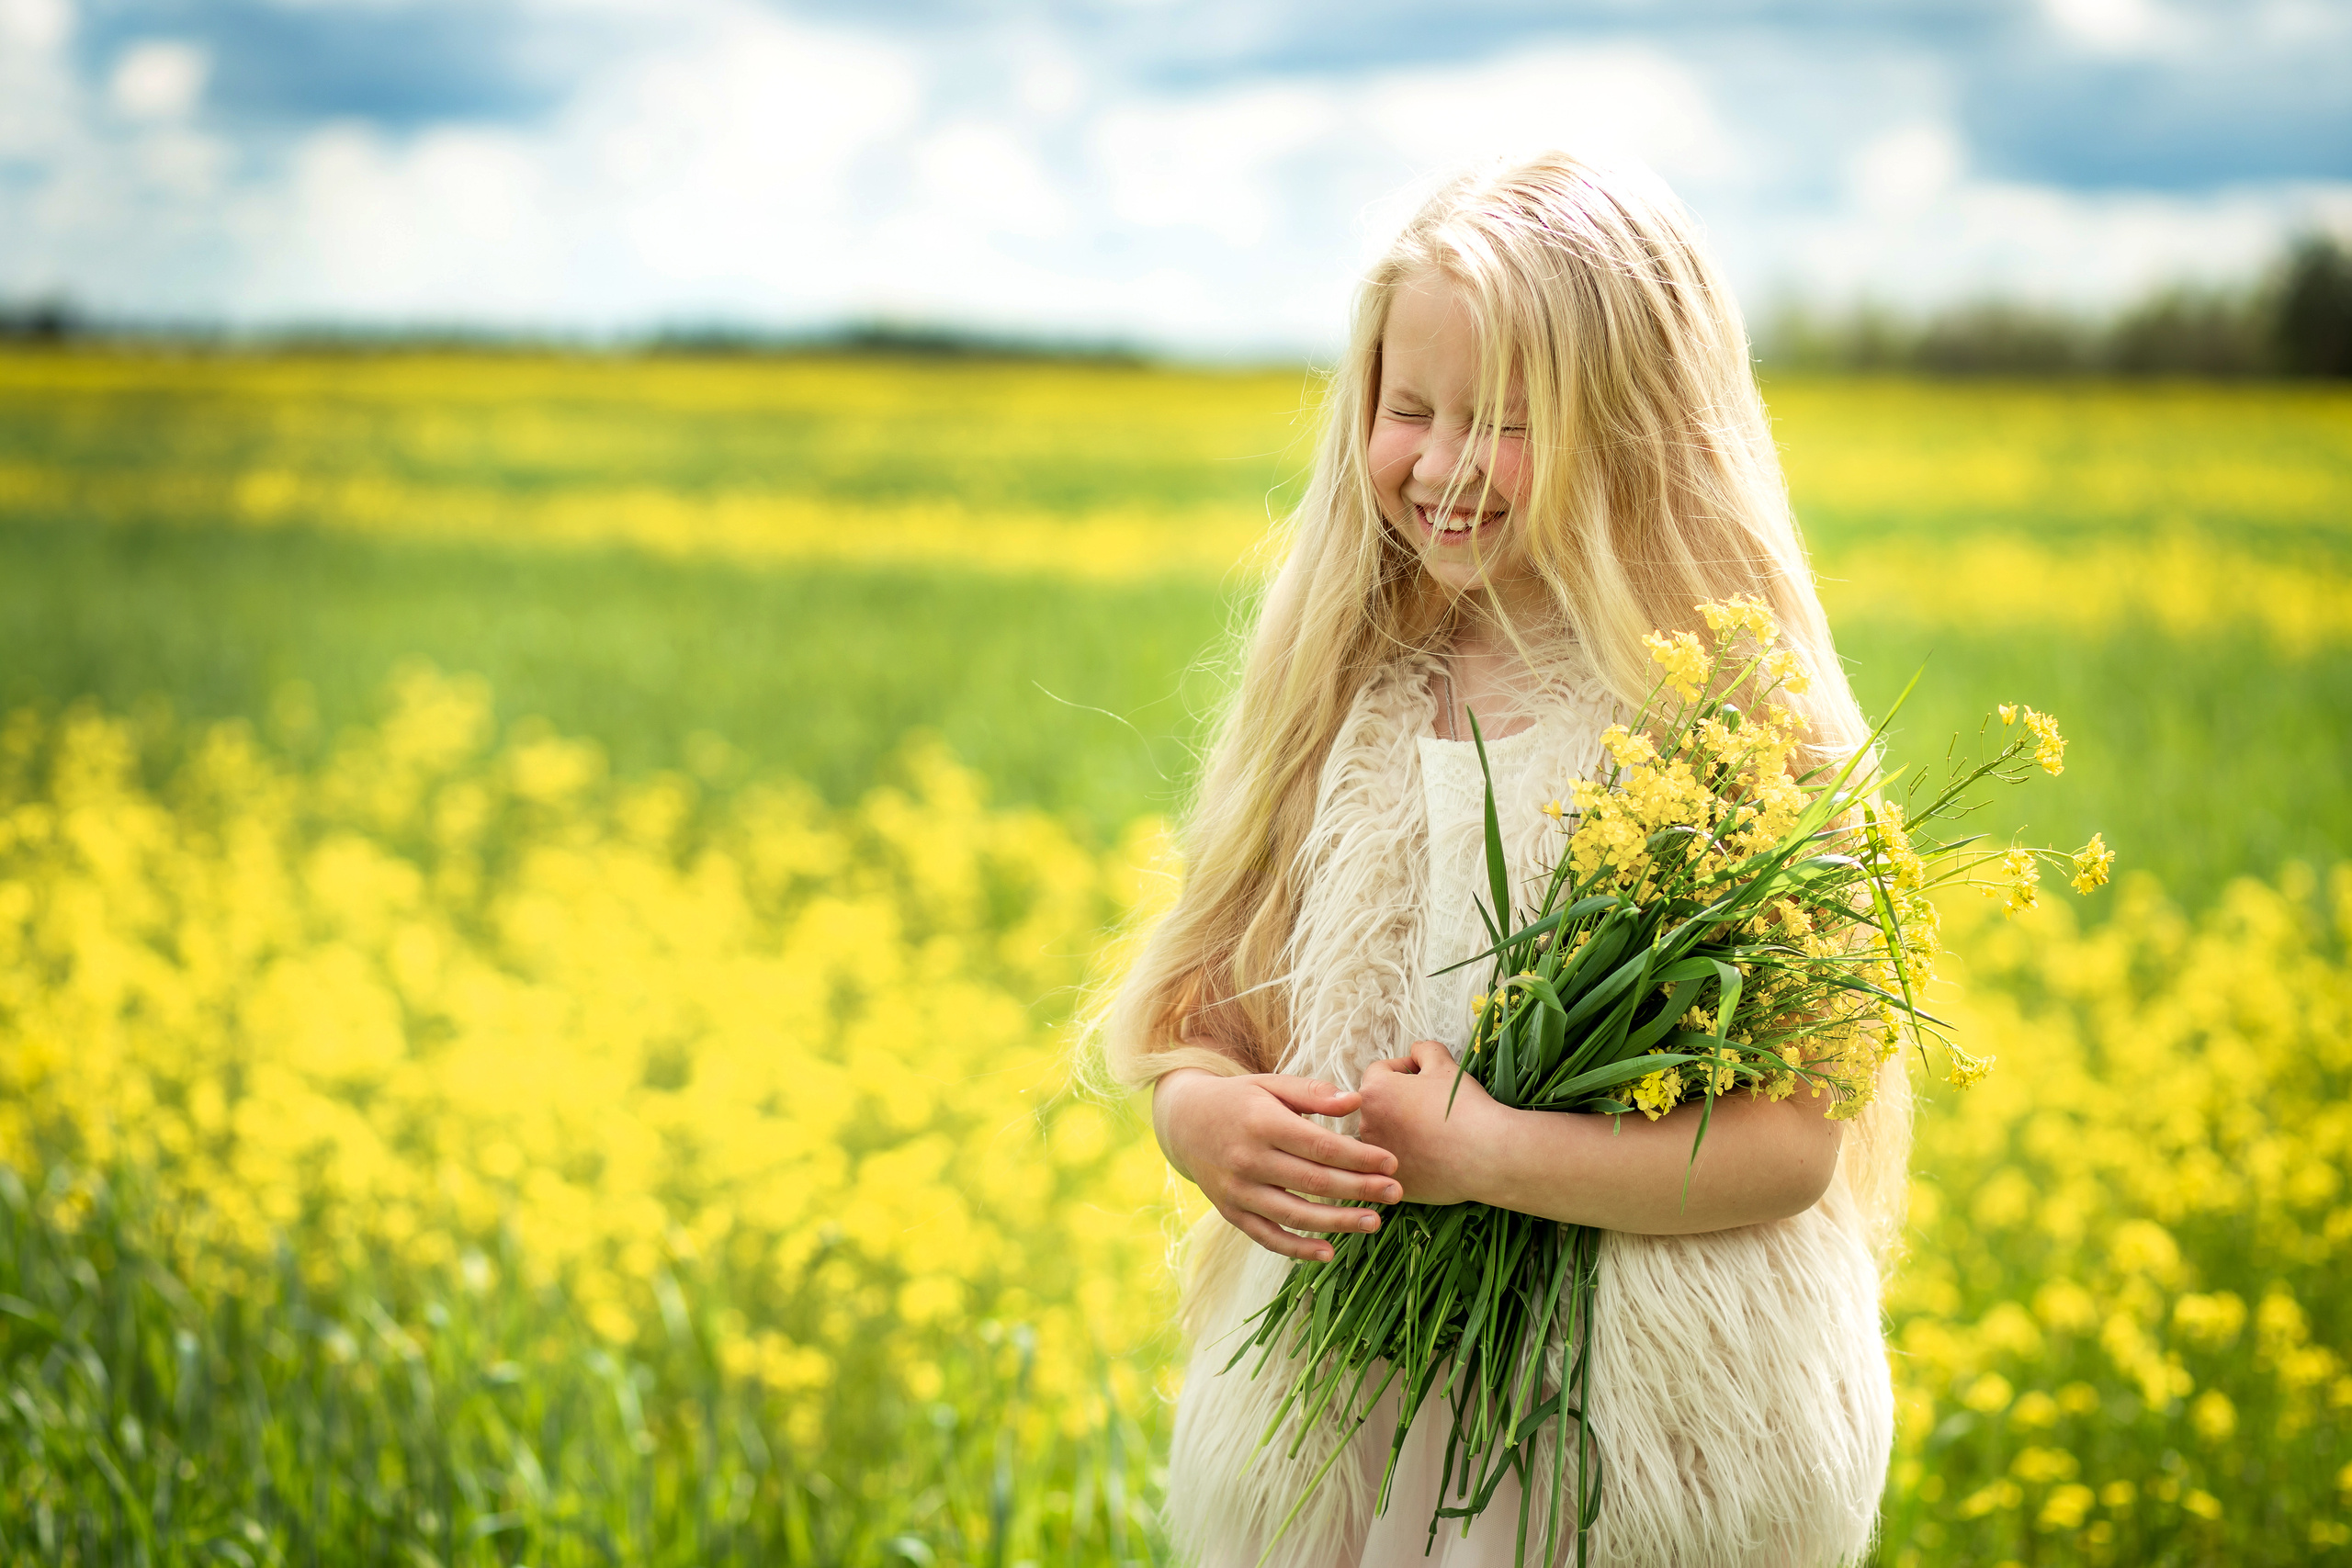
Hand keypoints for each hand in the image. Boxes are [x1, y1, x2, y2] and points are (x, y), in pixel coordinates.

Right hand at [1153, 1069, 1402, 1261]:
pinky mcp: (1230, 1212)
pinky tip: (1329, 1253)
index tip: (1392, 1162)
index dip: (1359, 1157)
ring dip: (1338, 1222)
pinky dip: (1297, 1249)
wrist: (1183, 1122)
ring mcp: (1238, 1190)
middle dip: (1360, 1189)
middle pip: (1314, 1182)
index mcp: (1262, 1123)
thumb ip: (1312, 1093)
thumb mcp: (1270, 1084)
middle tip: (1397, 1192)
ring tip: (1374, 1222)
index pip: (1320, 1146)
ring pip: (1294, 1214)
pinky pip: (1267, 1237)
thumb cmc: (1239, 1099)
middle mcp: (1248, 1160)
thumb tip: (1356, 1101)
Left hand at [1356, 1039, 1504, 1205]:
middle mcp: (1367, 1126)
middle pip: (1379, 1105)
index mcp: (1374, 1092)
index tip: (1425, 1076)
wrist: (1487, 1155)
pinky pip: (1397, 1164)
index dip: (1403, 1068)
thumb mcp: (1444, 1065)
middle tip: (1430, 1104)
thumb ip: (1424, 1050)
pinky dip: (1411, 1158)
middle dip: (1400, 1100)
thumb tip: (1417, 1051)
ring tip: (1433, 1131)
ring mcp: (1378, 1158)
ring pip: (1386, 1136)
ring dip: (1402, 1130)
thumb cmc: (1463, 1106)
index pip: (1379, 1071)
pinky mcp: (1392, 1182)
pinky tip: (1435, 1155)